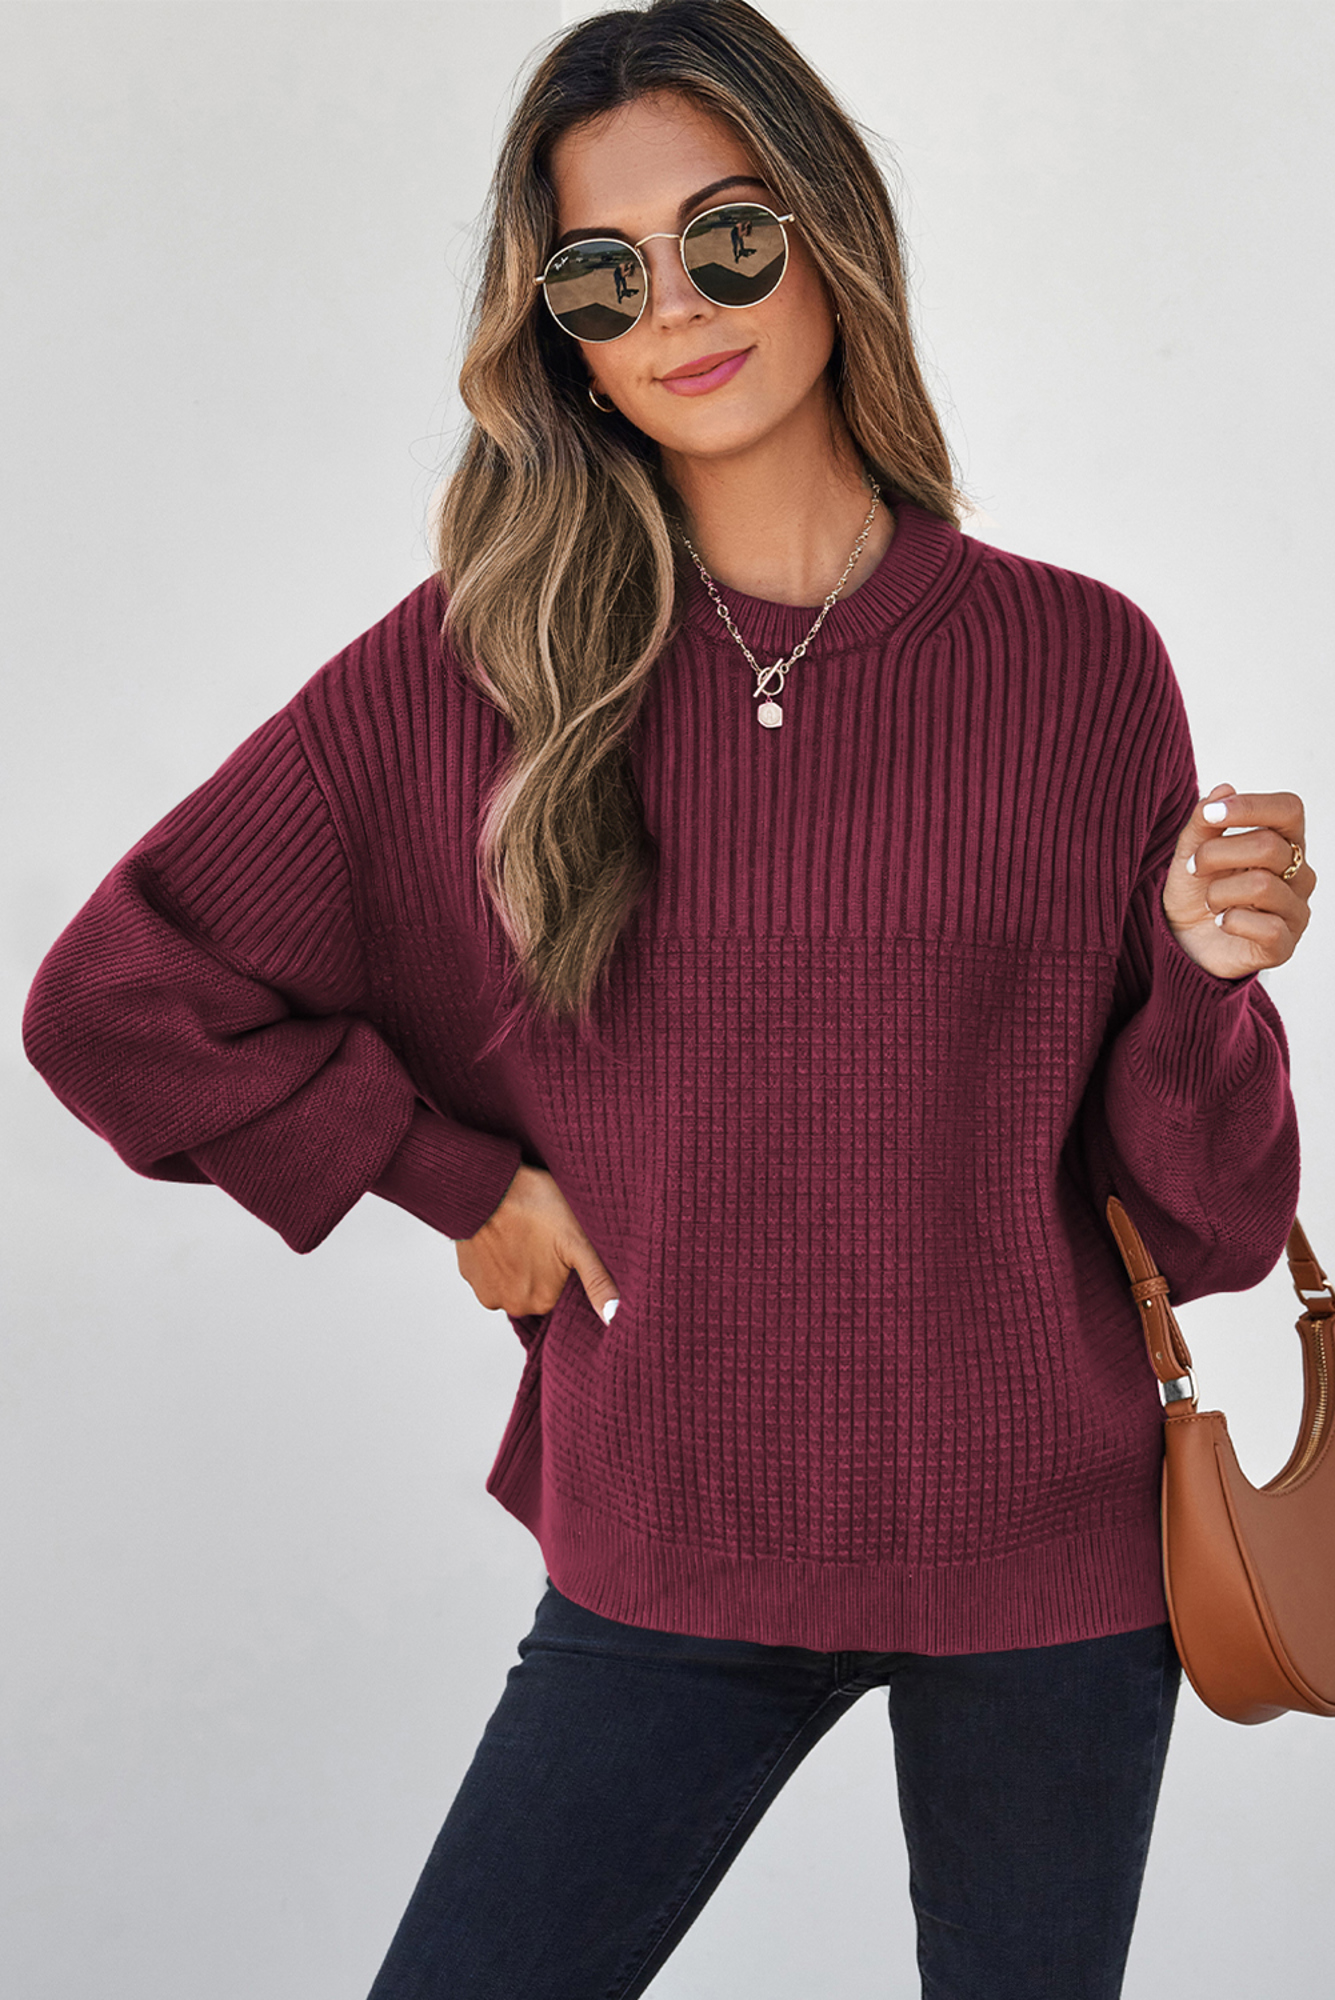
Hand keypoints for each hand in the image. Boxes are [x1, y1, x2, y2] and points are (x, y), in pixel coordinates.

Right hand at [455, 1163, 620, 1324]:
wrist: (486, 1186)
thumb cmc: (535, 1207)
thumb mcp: (578, 1241)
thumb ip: (598, 1281)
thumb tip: (615, 1318)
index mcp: (543, 1301)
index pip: (561, 1290)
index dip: (564, 1266)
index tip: (561, 1245)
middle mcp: (513, 1305)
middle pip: (537, 1289)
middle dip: (541, 1268)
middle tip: (543, 1236)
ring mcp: (487, 1291)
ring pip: (513, 1281)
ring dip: (518, 1263)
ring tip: (523, 1233)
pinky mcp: (468, 1274)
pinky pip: (489, 1272)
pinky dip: (497, 1257)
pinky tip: (504, 1234)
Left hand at [1162, 782, 1314, 979]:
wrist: (1183, 941)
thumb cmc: (1196, 892)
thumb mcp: (1190, 852)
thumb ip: (1204, 822)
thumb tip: (1224, 789)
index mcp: (1284, 843)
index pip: (1289, 809)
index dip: (1251, 806)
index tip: (1211, 815)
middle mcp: (1299, 874)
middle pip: (1269, 846)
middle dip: (1217, 854)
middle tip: (1195, 868)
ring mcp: (1295, 911)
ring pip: (1261, 885)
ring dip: (1218, 892)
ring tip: (1210, 902)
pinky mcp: (1284, 945)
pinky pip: (1265, 926)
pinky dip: (1231, 921)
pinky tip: (1222, 923)